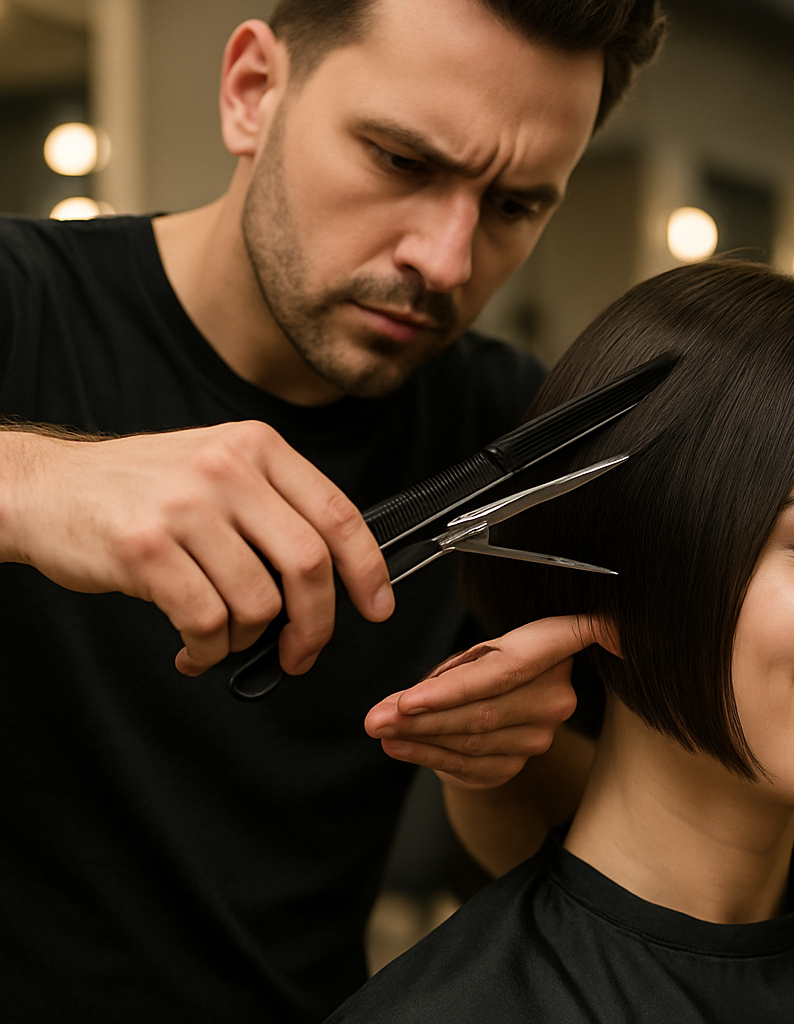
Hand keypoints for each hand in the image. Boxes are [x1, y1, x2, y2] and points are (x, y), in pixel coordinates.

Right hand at [0, 423, 392, 674]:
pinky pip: (207, 622)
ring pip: (257, 602)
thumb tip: (334, 574)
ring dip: (248, 638)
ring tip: (223, 636)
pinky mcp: (147, 548)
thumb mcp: (218, 468)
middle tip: (304, 650)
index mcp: (257, 448)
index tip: (377, 605)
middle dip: (316, 623)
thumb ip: (274, 506)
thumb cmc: (140, 487)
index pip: (337, 513)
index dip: (368, 568)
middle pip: (308, 564)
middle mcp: (227, 469)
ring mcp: (186, 507)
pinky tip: (194, 647)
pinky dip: (208, 650)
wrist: (47, 489)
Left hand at [364, 615, 603, 789]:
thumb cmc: (487, 667)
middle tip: (377, 719)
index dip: (453, 690)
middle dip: (422, 718)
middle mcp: (555, 696)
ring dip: (419, 738)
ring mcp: (541, 735)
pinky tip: (400, 746)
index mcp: (551, 649)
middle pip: (481, 712)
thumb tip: (395, 706)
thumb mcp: (474, 654)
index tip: (407, 702)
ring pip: (472, 740)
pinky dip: (428, 756)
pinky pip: (469, 763)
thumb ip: (445, 674)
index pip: (502, 672)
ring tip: (382, 729)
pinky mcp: (519, 763)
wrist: (510, 703)